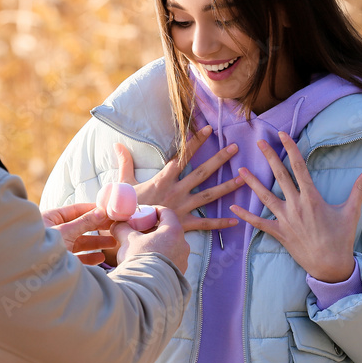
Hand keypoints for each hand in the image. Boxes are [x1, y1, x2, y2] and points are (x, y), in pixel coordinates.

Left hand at [43, 203, 116, 265]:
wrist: (32, 276)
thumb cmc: (43, 248)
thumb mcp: (65, 231)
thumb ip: (84, 222)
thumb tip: (101, 211)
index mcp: (50, 218)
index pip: (75, 210)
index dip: (92, 209)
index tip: (108, 209)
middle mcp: (54, 231)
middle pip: (80, 226)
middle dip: (98, 226)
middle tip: (115, 225)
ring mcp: (58, 247)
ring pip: (81, 242)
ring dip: (97, 242)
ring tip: (113, 242)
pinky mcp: (62, 261)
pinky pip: (78, 257)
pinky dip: (90, 257)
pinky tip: (101, 257)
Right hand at [114, 125, 243, 232]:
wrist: (124, 232)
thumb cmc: (123, 207)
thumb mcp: (123, 183)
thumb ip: (125, 163)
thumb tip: (118, 145)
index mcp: (162, 180)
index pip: (182, 156)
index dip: (195, 142)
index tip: (208, 130)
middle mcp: (175, 192)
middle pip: (201, 173)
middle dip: (219, 160)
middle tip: (235, 148)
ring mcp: (181, 208)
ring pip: (208, 196)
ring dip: (227, 187)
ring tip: (243, 178)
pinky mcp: (183, 225)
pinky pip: (205, 224)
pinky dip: (220, 223)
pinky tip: (236, 219)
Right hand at [114, 207, 188, 273]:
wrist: (146, 289)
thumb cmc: (139, 260)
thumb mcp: (127, 240)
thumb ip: (122, 228)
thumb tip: (117, 224)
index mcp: (173, 231)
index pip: (167, 212)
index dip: (154, 210)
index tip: (144, 213)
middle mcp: (183, 244)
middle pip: (169, 230)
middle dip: (154, 229)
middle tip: (140, 231)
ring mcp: (183, 259)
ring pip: (171, 246)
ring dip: (158, 244)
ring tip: (142, 249)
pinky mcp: (180, 272)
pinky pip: (171, 259)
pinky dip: (161, 257)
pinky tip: (148, 262)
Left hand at [229, 132, 361, 282]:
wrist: (331, 266)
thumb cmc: (341, 238)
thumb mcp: (351, 212)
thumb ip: (359, 189)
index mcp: (312, 198)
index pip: (299, 167)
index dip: (290, 149)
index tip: (282, 135)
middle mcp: (296, 206)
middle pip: (280, 176)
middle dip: (269, 157)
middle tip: (258, 142)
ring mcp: (285, 219)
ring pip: (265, 197)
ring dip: (252, 183)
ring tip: (239, 170)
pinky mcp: (278, 233)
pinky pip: (258, 223)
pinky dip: (245, 216)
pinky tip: (232, 207)